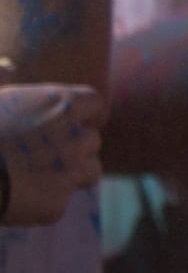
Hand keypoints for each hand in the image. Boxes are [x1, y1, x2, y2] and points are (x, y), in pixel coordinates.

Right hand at [0, 81, 102, 225]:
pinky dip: (43, 203)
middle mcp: (75, 136)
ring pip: (90, 171)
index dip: (85, 113)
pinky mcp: (57, 204)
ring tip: (38, 176)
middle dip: (75, 146)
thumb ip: (0, 78)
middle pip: (92, 140)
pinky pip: (59, 203)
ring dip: (72, 174)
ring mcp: (69, 172)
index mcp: (61, 104)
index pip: (95, 103)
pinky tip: (16, 199)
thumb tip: (7, 67)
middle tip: (45, 153)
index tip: (75, 120)